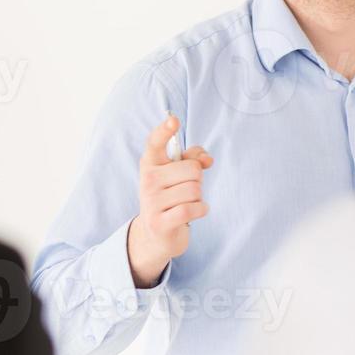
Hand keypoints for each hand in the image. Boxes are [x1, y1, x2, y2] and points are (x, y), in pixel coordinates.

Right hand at [127, 114, 211, 287]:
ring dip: (198, 198)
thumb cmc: (171, 195)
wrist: (156, 234)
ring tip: (185, 202)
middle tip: (184, 190)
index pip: (156, 142)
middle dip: (197, 180)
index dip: (165, 130)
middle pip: (192, 169)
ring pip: (194, 190)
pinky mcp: (160, 222)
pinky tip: (192, 213)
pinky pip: (192, 209)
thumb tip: (207, 160)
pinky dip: (200, 210)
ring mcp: (151, 202)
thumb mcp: (179, 173)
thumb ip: (194, 157)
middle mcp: (148, 179)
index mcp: (150, 162)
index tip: (173, 120)